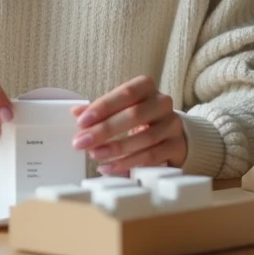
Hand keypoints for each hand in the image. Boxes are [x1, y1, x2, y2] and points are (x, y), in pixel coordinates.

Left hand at [70, 75, 185, 174]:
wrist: (170, 133)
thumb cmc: (138, 117)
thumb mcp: (119, 108)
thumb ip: (99, 110)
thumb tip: (76, 112)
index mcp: (146, 87)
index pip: (125, 93)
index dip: (103, 106)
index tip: (81, 121)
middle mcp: (162, 103)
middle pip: (134, 115)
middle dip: (105, 130)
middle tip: (82, 142)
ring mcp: (172, 125)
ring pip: (145, 138)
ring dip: (116, 149)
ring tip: (94, 155)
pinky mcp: (177, 147)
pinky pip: (152, 157)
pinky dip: (128, 164)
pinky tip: (109, 167)